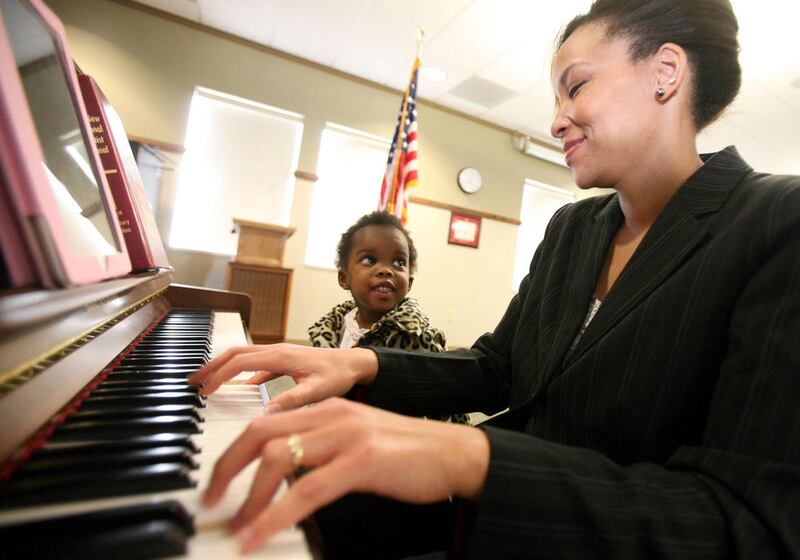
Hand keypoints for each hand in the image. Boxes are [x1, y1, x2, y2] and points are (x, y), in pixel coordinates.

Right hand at [188, 344, 377, 409]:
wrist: (356, 363)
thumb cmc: (340, 374)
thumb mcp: (319, 390)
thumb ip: (294, 399)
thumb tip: (267, 413)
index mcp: (281, 356)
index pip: (240, 362)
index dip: (219, 375)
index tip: (203, 391)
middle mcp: (276, 351)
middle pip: (234, 354)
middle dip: (211, 367)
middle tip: (192, 383)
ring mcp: (279, 354)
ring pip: (242, 357)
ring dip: (222, 367)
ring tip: (205, 383)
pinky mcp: (283, 361)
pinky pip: (255, 364)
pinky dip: (240, 373)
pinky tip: (236, 388)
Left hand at [203, 398, 489, 553]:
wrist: (454, 453)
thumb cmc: (406, 454)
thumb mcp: (354, 444)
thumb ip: (319, 452)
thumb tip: (280, 480)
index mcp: (326, 410)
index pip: (263, 422)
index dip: (233, 453)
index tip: (218, 483)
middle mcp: (331, 415)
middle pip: (259, 432)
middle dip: (227, 468)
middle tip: (211, 501)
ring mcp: (346, 435)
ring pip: (278, 458)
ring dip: (249, 497)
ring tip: (236, 526)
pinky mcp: (362, 461)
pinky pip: (307, 491)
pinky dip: (275, 516)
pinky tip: (258, 536)